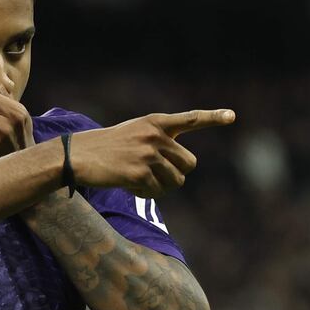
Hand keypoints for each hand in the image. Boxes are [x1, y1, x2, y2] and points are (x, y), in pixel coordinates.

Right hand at [71, 109, 234, 197]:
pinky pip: (157, 191)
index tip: (232, 116)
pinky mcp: (140, 173)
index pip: (190, 119)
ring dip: (161, 186)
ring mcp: (148, 154)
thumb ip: (159, 144)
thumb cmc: (106, 148)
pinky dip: (145, 193)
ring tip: (139, 179)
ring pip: (177, 181)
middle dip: (176, 173)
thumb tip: (181, 174)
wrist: (77, 155)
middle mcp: (155, 135)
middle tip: (155, 175)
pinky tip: (128, 184)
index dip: (213, 118)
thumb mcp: (134, 135)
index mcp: (155, 123)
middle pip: (189, 163)